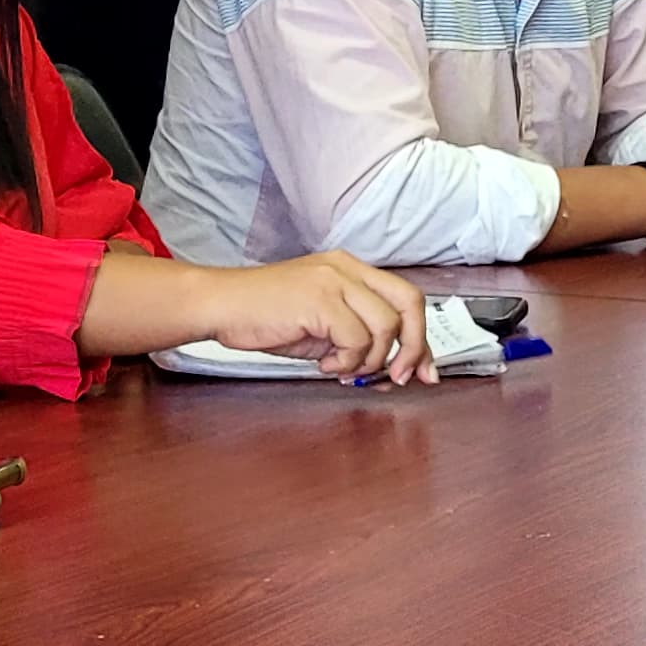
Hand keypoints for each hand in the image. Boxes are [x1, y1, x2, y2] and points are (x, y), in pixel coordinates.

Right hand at [195, 252, 436, 385]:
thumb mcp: (320, 324)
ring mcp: (333, 280)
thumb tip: (392, 367)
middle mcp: (347, 268)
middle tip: (400, 377)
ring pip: (385, 327)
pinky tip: (321, 363)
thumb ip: (356, 335)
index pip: (405, 297)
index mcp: (349, 268)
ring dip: (368, 360)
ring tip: (338, 367)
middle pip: (409, 303)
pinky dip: (345, 361)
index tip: (425, 370)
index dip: (421, 337)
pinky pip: (356, 339)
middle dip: (414, 347)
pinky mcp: (319, 299)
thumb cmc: (262, 317)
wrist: (220, 305)